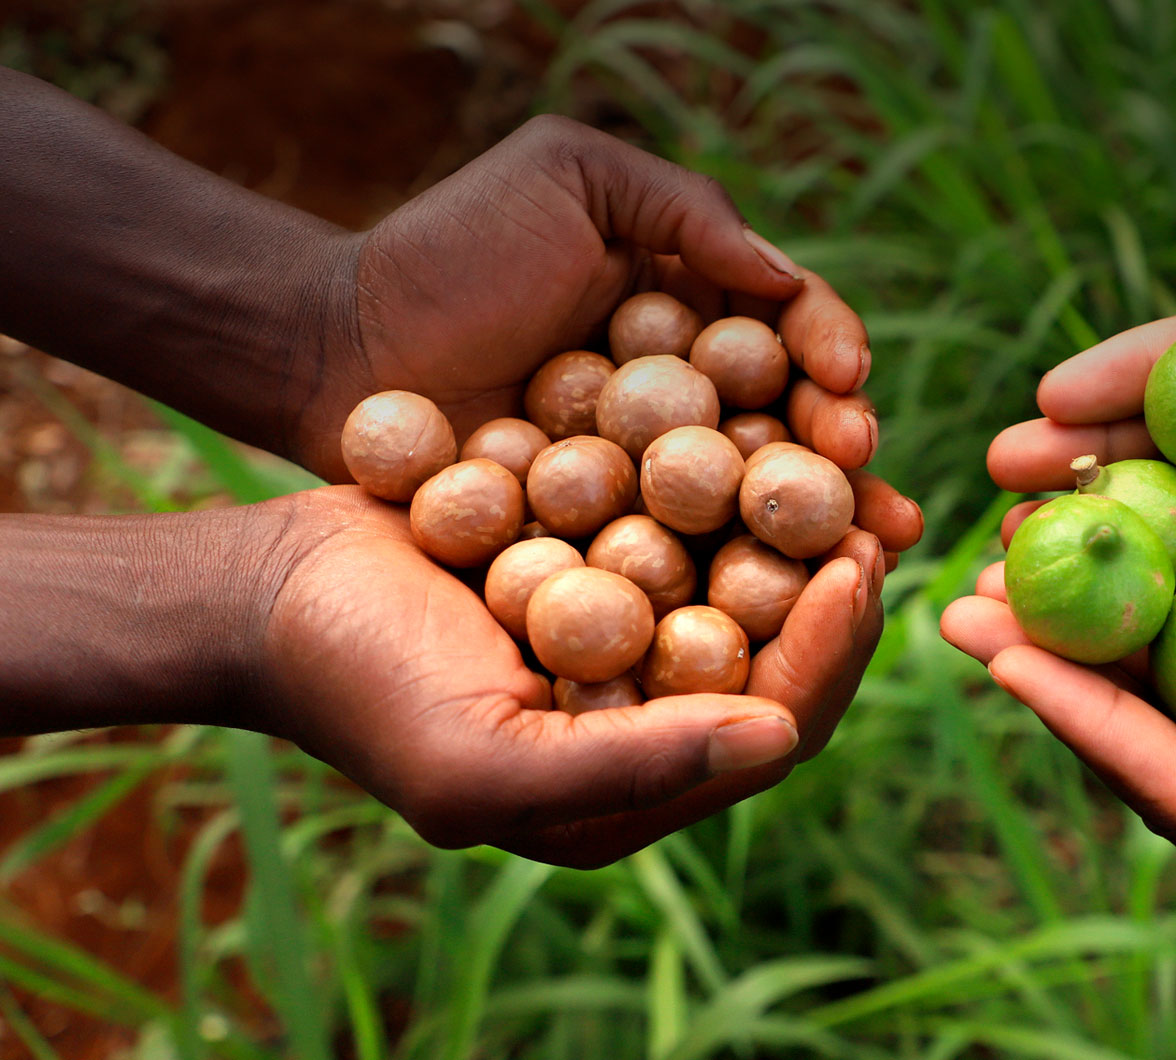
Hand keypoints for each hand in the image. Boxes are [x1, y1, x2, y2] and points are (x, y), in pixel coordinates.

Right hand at [247, 485, 892, 867]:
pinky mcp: (603, 564)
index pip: (775, 727)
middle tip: (878, 504)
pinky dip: (734, 482)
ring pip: (750, 583)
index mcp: (632, 789)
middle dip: (837, 584)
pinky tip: (768, 418)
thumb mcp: (483, 761)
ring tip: (844, 453)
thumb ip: (635, 765)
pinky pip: (694, 526)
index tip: (861, 562)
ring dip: (801, 526)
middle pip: (783, 656)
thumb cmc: (362, 684)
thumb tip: (780, 737)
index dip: (832, 652)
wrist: (266, 589)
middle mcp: (645, 714)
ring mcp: (627, 636)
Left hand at [295, 114, 894, 532]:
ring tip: (881, 548)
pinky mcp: (612, 533)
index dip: (829, 348)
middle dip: (843, 445)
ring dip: (827, 521)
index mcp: (693, 303)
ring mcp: (654, 468)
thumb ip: (686, 210)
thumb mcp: (571, 178)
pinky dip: (746, 576)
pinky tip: (796, 604)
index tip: (842, 380)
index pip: (787, 324)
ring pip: (759, 495)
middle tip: (867, 470)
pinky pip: (688, 553)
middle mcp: (688, 389)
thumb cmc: (447, 250)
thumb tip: (788, 279)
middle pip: (792, 419)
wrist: (335, 349)